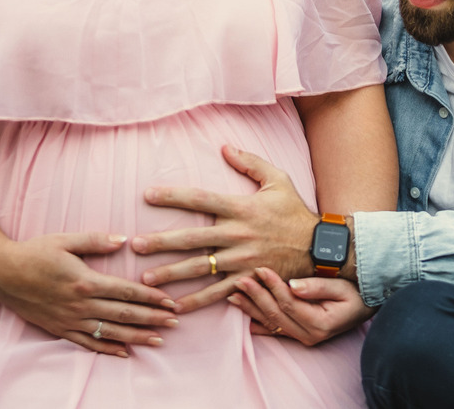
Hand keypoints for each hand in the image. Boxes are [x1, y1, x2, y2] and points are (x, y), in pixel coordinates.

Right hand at [0, 232, 179, 355]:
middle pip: (124, 314)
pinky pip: (88, 343)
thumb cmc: (34, 252)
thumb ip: (96, 240)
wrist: (0, 274)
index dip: (151, 297)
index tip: (171, 301)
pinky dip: (108, 349)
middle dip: (152, 319)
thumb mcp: (65, 240)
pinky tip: (125, 353)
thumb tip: (125, 240)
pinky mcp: (59, 329)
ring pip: (110, 332)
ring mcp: (70, 320)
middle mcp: (80, 304)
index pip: (126, 291)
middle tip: (176, 322)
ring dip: (137, 337)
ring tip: (159, 340)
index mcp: (85, 280)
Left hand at [132, 145, 319, 312]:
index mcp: (241, 208)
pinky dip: (197, 301)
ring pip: (200, 269)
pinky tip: (175, 305)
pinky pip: (218, 293)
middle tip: (135, 245)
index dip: (173, 196)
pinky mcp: (248, 279)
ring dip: (171, 274)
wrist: (318, 247)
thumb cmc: (295, 211)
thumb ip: (250, 162)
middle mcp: (238, 234)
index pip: (201, 199)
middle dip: (161, 242)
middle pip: (193, 239)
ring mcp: (242, 260)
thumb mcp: (278, 180)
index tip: (148, 195)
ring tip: (146, 278)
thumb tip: (224, 147)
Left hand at [229, 267, 374, 345]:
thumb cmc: (359, 293)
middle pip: (276, 314)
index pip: (289, 303)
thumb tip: (293, 285)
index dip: (273, 286)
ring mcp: (305, 338)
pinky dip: (260, 324)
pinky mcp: (301, 336)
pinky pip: (277, 331)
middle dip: (256, 296)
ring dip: (252, 309)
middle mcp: (310, 336)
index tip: (260, 269)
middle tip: (239, 280)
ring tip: (233, 295)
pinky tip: (246, 319)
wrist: (369, 307)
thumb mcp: (343, 287)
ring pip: (272, 323)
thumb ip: (318, 287)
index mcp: (320, 323)